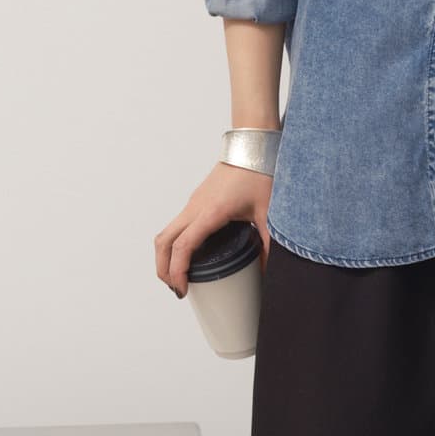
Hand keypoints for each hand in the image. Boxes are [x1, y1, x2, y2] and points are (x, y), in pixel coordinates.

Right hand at [155, 160, 274, 298]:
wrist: (253, 145)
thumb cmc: (260, 172)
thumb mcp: (270, 213)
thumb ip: (271, 244)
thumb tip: (270, 271)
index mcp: (211, 212)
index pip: (183, 246)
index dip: (177, 271)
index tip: (182, 289)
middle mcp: (196, 207)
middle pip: (164, 242)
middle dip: (163, 268)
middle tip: (176, 288)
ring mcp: (193, 203)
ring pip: (166, 232)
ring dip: (165, 256)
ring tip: (178, 276)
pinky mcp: (197, 201)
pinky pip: (176, 225)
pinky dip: (174, 243)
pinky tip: (189, 255)